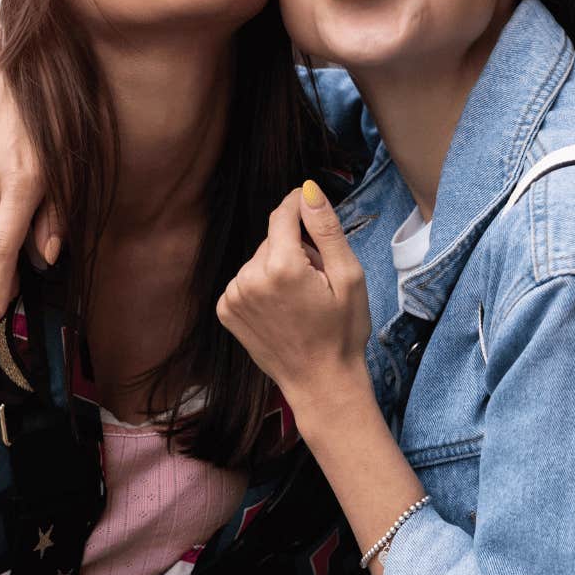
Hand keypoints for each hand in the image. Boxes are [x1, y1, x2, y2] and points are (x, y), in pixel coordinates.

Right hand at [0, 30, 61, 322]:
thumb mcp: (72, 164)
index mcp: (21, 183)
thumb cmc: (57, 113)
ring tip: (20, 233)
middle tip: (20, 280)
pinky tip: (8, 199)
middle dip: (2, 265)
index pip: (3, 251)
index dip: (0, 286)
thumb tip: (48, 256)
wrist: (16, 63)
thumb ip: (58, 212)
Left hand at [216, 183, 371, 421]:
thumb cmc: (342, 332)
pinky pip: (245, 280)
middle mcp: (249, 278)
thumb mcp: (348, 276)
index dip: (299, 205)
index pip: (283, 214)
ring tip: (300, 299)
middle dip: (295, 249)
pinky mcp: (226, 311)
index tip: (310, 205)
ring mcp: (233, 296)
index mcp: (282, 266)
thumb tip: (308, 191)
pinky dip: (262, 286)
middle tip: (318, 279)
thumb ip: (325, 229)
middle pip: (272, 239)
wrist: (320, 383)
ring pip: (259, 260)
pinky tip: (280, 309)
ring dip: (278, 268)